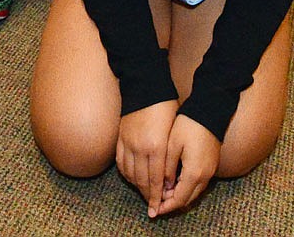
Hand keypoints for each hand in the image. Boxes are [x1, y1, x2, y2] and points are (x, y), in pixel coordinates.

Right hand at [116, 101, 177, 218]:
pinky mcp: (120, 138)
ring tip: (144, 193)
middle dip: (147, 195)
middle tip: (151, 206)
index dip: (156, 196)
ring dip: (137, 186)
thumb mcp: (173, 129)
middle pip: (142, 180)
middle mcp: (140, 148)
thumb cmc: (165, 105)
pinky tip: (132, 178)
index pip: (156, 179)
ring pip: (130, 174)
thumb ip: (170, 153)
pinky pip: (121, 162)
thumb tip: (169, 175)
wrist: (146, 86)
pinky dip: (126, 174)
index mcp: (156, 146)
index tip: (158, 208)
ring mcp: (128, 143)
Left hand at [156, 115, 220, 216]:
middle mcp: (204, 176)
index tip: (154, 210)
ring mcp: (210, 171)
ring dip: (179, 196)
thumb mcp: (172, 145)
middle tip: (157, 203)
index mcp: (194, 173)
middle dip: (171, 204)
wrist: (210, 111)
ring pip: (193, 193)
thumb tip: (163, 186)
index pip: (178, 200)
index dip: (165, 207)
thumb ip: (167, 168)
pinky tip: (176, 183)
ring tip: (164, 194)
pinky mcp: (211, 165)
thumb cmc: (189, 125)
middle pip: (187, 200)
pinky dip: (187, 188)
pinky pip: (198, 184)